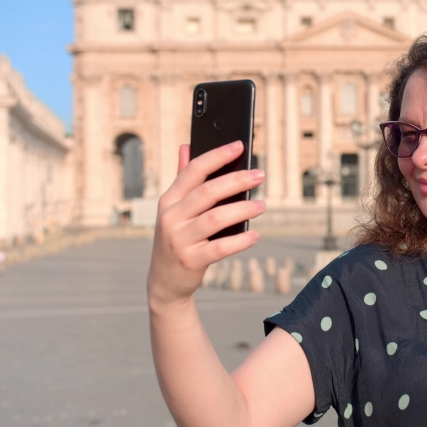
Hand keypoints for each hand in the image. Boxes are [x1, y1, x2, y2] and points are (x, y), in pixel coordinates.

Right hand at [147, 141, 265, 306]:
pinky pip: (219, 248)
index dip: (217, 156)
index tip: (239, 146)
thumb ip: (183, 179)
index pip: (193, 171)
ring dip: (242, 210)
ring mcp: (179, 240)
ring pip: (215, 219)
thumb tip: (186, 146)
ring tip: (261, 205)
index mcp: (169, 200)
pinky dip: (239, 241)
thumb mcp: (175, 209)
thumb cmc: (177, 237)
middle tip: (259, 175)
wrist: (165, 280)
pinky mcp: (190, 261)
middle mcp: (171, 217)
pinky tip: (255, 235)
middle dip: (236, 181)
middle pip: (207, 192)